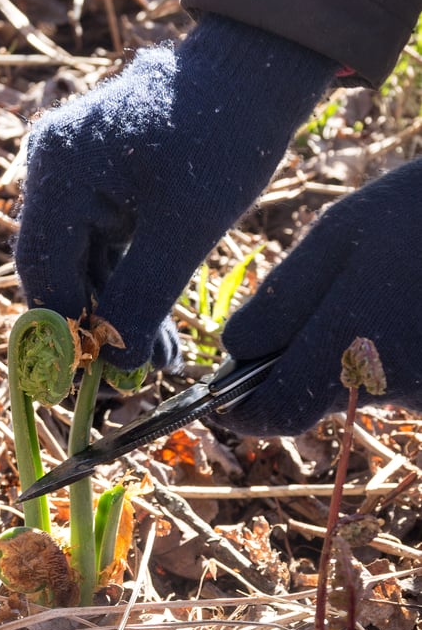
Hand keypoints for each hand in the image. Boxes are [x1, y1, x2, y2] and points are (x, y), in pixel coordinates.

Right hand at [14, 15, 334, 369]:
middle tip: (134, 381)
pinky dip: (132, 289)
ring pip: (84, 268)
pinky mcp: (101, 188)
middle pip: (59, 272)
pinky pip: (105, 251)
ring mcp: (75, 178)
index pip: (43, 270)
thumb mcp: (184, 229)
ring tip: (162, 363)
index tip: (97, 380)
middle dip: (99, 328)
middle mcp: (54, 171)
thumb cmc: (224, 138)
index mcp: (60, 168)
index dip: (66, 331)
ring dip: (120, 316)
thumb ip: (142, 298)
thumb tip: (115, 366)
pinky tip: (160, 333)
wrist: (255, 73)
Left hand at [219, 158, 421, 435]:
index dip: (245, 411)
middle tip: (328, 301)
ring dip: (355, 352)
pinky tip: (408, 304)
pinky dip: (392, 351)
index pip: (277, 413)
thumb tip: (234, 354)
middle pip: (319, 398)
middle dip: (305, 363)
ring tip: (384, 291)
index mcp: (349, 349)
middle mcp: (390, 385)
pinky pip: (401, 381)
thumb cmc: (414, 216)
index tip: (226, 398)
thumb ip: (278, 304)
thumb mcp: (336, 238)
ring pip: (360, 387)